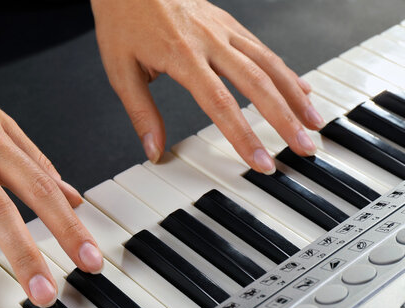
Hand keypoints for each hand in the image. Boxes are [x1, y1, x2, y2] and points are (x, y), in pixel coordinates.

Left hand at [91, 0, 322, 172]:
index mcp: (182, 56)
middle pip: (257, 84)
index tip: (261, 161)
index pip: (221, 104)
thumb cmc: (122, 19)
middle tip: (304, 147)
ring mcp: (223, 28)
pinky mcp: (227, 21)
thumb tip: (154, 150)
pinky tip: (300, 87)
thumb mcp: (120, 70)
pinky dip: (285, 70)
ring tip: (313, 122)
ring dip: (295, 95)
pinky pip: (263, 48)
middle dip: (285, 119)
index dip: (244, 136)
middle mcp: (210, 41)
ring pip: (269, 63)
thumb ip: (141, 112)